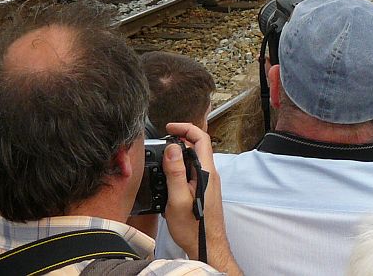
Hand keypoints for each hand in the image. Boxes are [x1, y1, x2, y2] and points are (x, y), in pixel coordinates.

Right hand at [162, 123, 225, 261]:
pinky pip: (193, 169)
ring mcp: (207, 181)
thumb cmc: (193, 227)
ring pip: (194, 158)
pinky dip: (181, 165)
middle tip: (163, 140)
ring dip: (179, 153)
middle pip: (197, 146)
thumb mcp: (178, 199)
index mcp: (206, 171)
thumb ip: (176, 172)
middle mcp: (210, 173)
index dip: (186, 128)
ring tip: (163, 156)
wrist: (206, 245)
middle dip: (180, 139)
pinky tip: (169, 174)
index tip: (169, 128)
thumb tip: (172, 148)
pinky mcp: (203, 189)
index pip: (201, 138)